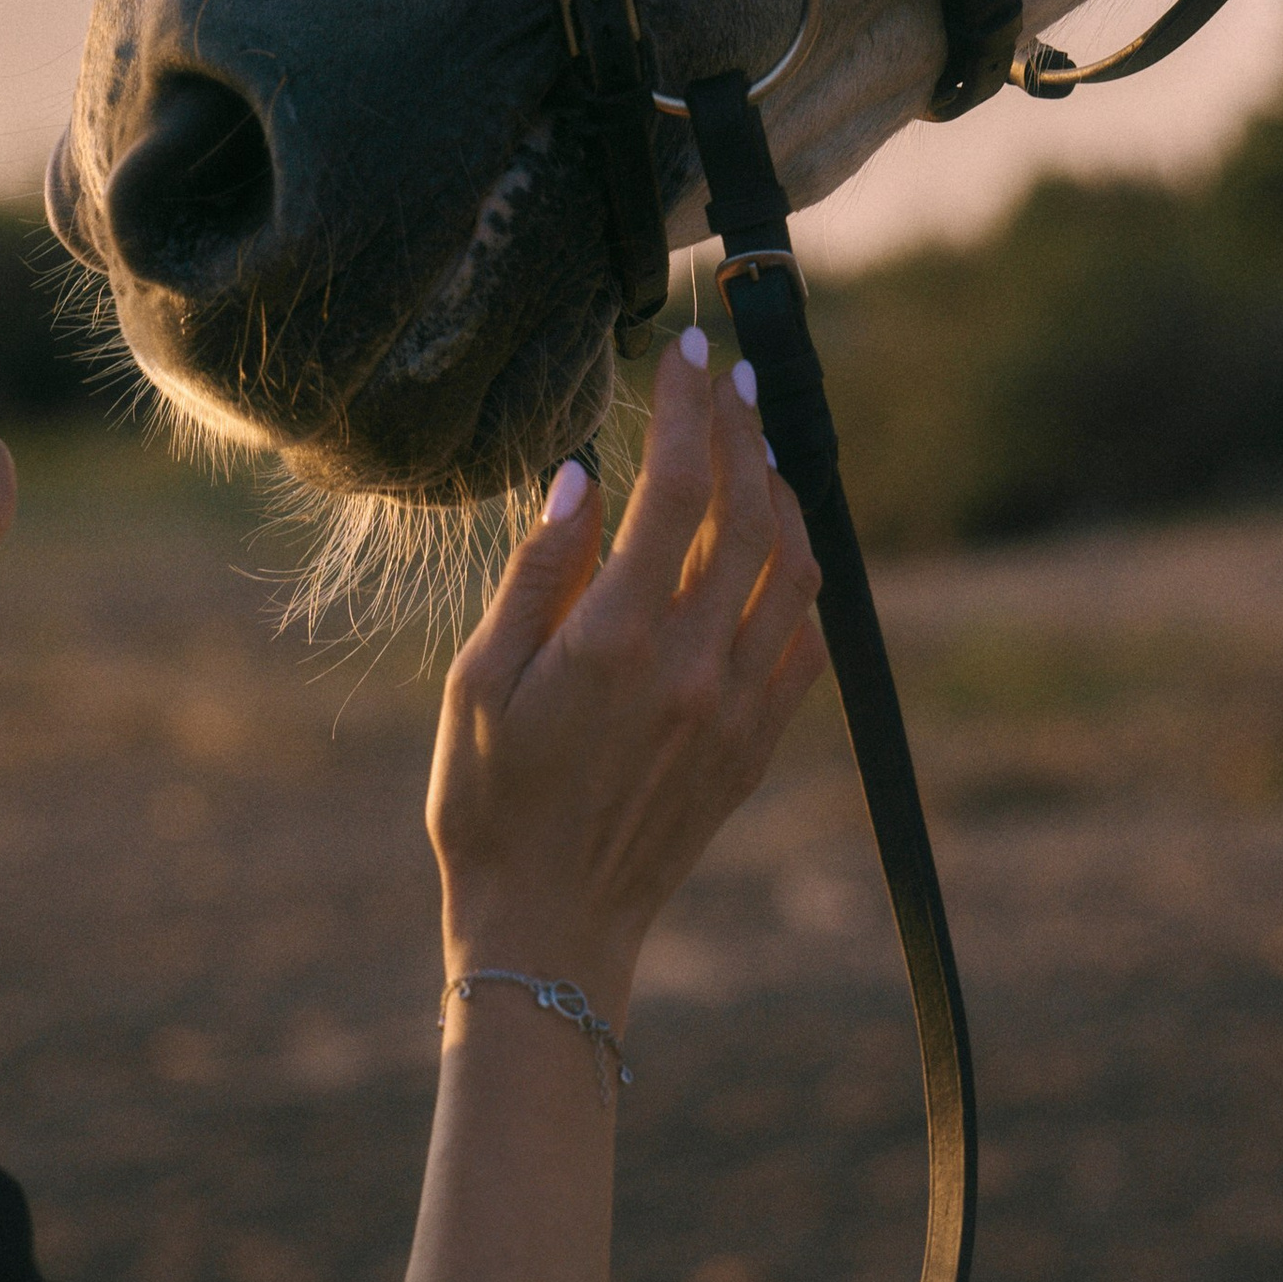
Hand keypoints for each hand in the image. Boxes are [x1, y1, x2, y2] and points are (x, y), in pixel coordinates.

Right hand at [430, 334, 823, 1009]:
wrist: (550, 928)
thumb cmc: (490, 806)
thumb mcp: (476, 684)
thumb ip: (535, 576)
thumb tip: (581, 478)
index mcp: (613, 643)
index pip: (674, 488)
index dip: (687, 407)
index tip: (685, 353)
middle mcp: (691, 667)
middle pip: (745, 512)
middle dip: (740, 428)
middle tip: (726, 375)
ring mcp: (736, 708)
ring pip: (792, 568)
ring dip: (780, 493)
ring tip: (754, 446)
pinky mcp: (757, 744)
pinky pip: (806, 639)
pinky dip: (800, 575)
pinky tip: (775, 545)